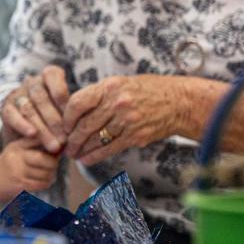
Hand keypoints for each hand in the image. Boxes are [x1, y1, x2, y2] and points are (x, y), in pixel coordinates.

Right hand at [0, 65, 69, 152]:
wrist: (30, 135)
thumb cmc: (58, 123)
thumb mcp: (68, 114)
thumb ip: (71, 113)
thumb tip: (82, 124)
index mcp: (49, 77)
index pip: (52, 76)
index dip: (60, 93)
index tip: (69, 113)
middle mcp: (32, 82)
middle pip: (41, 97)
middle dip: (54, 120)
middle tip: (64, 139)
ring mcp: (17, 94)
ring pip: (28, 107)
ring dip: (42, 128)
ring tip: (54, 146)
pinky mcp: (6, 108)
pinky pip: (11, 114)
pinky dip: (22, 124)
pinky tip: (32, 134)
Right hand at [0, 138, 59, 201]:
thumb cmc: (10, 165)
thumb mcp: (17, 150)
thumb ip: (36, 146)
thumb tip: (62, 144)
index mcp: (17, 145)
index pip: (39, 139)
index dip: (53, 142)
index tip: (60, 146)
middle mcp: (17, 156)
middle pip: (47, 159)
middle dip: (53, 164)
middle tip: (51, 165)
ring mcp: (18, 171)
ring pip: (47, 173)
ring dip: (50, 175)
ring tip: (45, 174)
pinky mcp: (20, 185)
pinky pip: (43, 183)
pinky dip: (46, 183)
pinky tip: (41, 181)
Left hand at [63, 74, 183, 164]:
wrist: (179, 102)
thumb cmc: (146, 90)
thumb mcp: (119, 83)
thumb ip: (98, 95)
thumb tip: (73, 111)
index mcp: (109, 87)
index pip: (77, 103)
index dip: (66, 118)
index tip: (64, 126)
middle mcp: (116, 104)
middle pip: (84, 125)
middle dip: (72, 139)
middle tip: (66, 146)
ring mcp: (127, 121)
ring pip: (95, 139)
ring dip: (82, 150)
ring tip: (74, 154)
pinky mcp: (136, 136)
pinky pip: (110, 149)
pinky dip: (96, 156)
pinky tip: (87, 160)